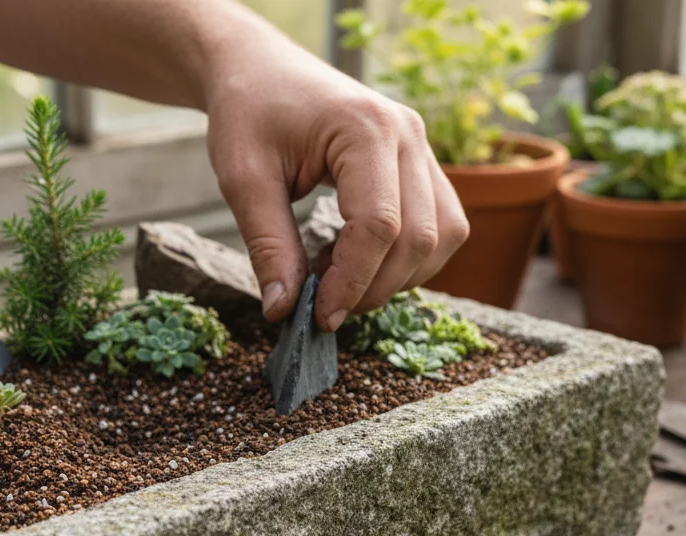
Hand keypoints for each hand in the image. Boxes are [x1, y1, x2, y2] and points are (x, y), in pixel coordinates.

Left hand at [204, 44, 470, 330]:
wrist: (261, 70)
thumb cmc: (249, 112)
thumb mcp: (243, 180)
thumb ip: (268, 246)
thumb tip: (282, 312)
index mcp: (365, 128)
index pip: (379, 226)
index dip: (352, 282)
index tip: (317, 316)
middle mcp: (408, 134)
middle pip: (420, 237)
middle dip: (375, 287)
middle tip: (323, 309)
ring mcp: (422, 146)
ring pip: (442, 237)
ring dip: (397, 277)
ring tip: (337, 279)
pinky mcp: (422, 163)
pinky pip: (440, 225)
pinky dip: (407, 258)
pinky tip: (356, 260)